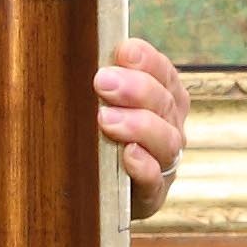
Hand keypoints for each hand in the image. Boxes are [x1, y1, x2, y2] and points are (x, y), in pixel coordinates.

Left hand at [96, 35, 189, 221]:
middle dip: (136, 89)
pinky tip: (127, 155)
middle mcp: (170, 128)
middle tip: (103, 81)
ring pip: (166, 140)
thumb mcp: (103, 106)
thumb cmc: (98, 141)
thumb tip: (76, 52)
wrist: (98, 194)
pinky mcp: (153, 194)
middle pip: (164, 103)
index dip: (147, 60)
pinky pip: (155, 180)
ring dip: (138, 125)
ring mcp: (164, 162)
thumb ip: (103, 83)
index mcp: (163, 100)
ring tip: (106, 119)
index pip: (164, 73)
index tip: (123, 51)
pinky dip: (144, 166)